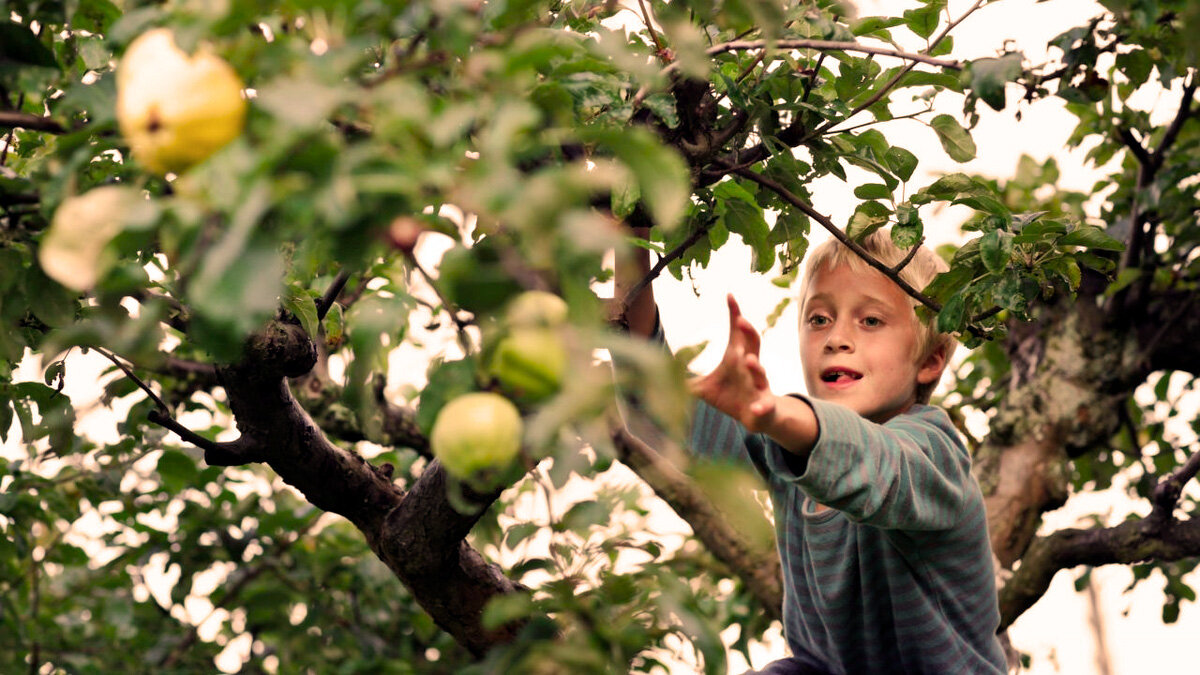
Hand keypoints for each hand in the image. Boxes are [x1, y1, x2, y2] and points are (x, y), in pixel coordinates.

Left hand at [688, 294, 776, 432]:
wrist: (755, 417)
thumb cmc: (730, 398)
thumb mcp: (704, 388)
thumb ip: (685, 380)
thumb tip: (659, 374)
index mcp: (736, 358)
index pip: (737, 332)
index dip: (734, 313)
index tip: (729, 295)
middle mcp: (750, 367)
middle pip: (753, 344)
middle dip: (748, 331)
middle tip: (741, 320)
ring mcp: (759, 385)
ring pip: (761, 373)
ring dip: (755, 367)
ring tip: (747, 361)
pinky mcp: (764, 404)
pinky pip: (766, 404)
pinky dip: (762, 405)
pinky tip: (756, 408)